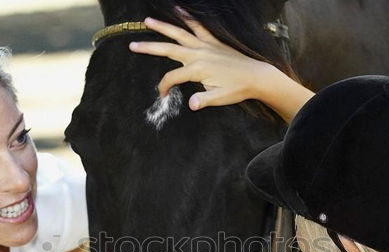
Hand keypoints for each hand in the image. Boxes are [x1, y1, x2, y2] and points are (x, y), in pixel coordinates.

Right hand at [128, 14, 273, 110]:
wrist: (256, 76)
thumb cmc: (237, 89)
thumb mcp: (220, 99)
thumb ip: (204, 100)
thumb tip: (190, 104)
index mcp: (197, 70)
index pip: (172, 78)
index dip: (164, 87)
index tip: (163, 96)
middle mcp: (198, 54)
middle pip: (168, 49)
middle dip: (149, 48)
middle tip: (132, 44)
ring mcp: (205, 45)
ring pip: (179, 33)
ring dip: (163, 27)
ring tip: (147, 20)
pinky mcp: (213, 42)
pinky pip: (198, 27)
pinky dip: (188, 18)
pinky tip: (178, 10)